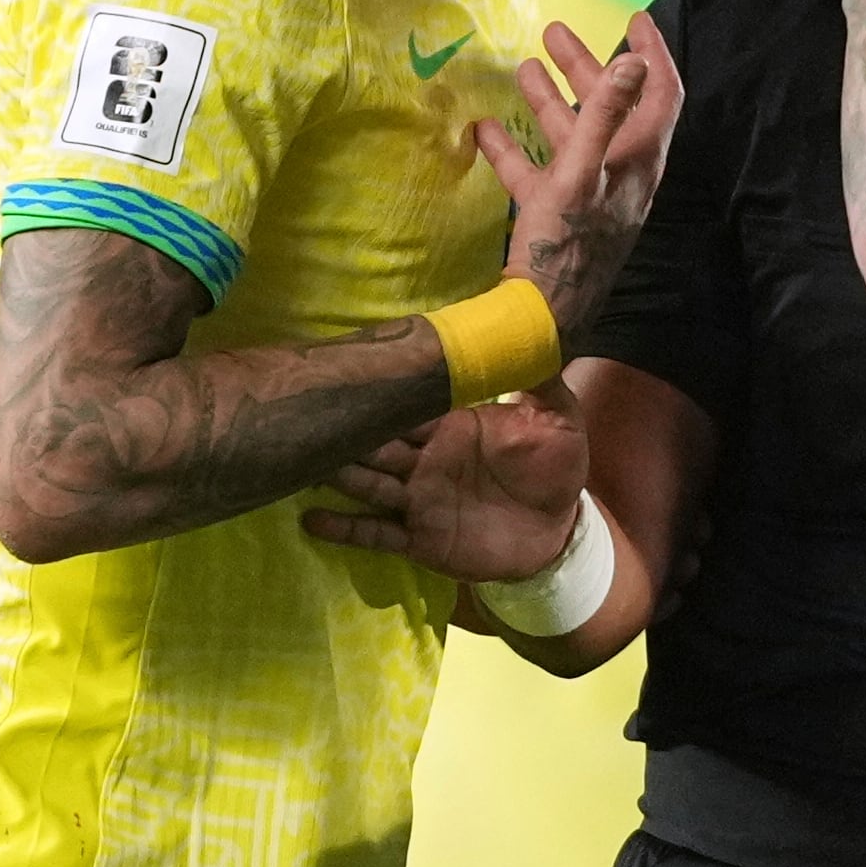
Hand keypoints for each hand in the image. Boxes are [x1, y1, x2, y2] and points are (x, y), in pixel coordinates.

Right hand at [301, 380, 588, 581]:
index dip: (384, 391)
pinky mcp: (419, 537)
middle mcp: (424, 459)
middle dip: (348, 430)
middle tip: (308, 412)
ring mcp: (417, 499)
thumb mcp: (559, 419)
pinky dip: (344, 528)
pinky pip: (376, 532)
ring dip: (339, 474)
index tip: (349, 371)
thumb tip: (535, 329)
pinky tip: (312, 520)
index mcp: (451, 426)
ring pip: (368, 482)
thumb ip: (541, 379)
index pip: (409, 405)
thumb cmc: (555, 470)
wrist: (559, 530)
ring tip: (305, 462)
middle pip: (377, 442)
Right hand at [475, 12, 682, 338]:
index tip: (634, 18)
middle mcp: (620, 175)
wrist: (538, 320)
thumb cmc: (564, 245)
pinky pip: (537, 171)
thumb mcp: (582, 173)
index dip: (653, 54)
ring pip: (572, 137)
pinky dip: (514, 147)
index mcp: (638, 161)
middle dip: (584, 67)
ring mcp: (588, 196)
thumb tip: (636, 60)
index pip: (661, 95)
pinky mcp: (556, 216)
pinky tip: (484, 127)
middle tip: (552, 33)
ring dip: (547, 101)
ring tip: (520, 68)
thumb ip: (605, 115)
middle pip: (610, 109)